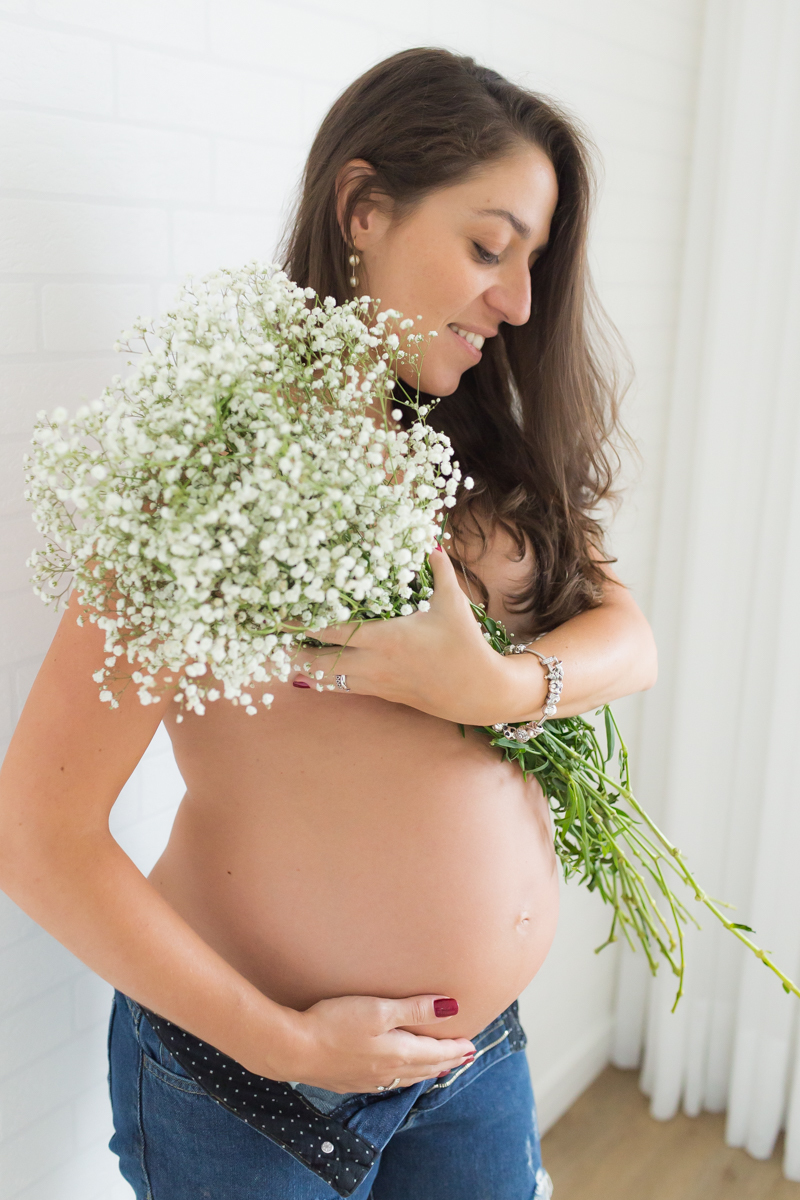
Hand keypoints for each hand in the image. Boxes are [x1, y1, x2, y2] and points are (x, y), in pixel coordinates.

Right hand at [287, 992, 475, 1092]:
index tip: (472, 1046)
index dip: (455, 1049)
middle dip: (446, 1062)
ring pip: (407, 1078)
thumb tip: (451, 1008)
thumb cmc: (334, 1024)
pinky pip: (388, 1083)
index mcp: (398, 1054)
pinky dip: (403, 1078)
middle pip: (425, 1068)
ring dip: (426, 1072)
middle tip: (463, 1058)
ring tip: (437, 1069)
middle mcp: (387, 1072)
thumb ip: (415, 1009)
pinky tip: (396, 1076)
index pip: (436, 1053)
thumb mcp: (378, 1010)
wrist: (293, 1050)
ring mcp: (368, 1080)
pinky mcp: (350, 1081)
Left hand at [292, 547, 524, 724]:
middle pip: (321, 662)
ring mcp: (377, 682)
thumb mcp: (453, 604)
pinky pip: (345, 689)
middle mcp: (375, 663)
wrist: (478, 692)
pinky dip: (327, 681)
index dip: (305, 624)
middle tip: (271, 640)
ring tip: (284, 657)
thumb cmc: (465, 645)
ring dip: (307, 669)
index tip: (283, 615)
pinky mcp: (383, 694)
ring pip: (329, 681)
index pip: (334, 631)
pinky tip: (314, 674)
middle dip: (295, 652)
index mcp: (387, 638)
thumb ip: (438, 571)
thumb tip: (432, 541)